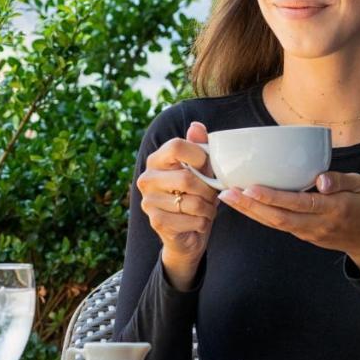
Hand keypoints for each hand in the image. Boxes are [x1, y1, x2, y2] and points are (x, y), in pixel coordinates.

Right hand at [138, 121, 219, 289]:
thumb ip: (199, 147)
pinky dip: (203, 222)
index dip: (201, 156)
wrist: (186, 234)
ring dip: (208, 208)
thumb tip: (196, 126)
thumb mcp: (201, 170)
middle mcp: (147, 179)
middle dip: (208, 189)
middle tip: (213, 194)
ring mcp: (148, 201)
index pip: (177, 146)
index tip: (210, 168)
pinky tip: (198, 222)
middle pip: (187, 178)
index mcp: (156, 160)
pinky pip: (192, 220)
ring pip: (192, 202)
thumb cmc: (195, 196)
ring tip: (206, 208)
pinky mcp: (156, 222)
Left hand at [219, 171, 359, 275]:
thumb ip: (341, 180)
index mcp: (334, 209)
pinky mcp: (303, 236)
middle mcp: (317, 224)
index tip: (251, 187)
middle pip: (278, 218)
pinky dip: (259, 216)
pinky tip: (244, 204)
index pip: (299, 203)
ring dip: (250, 212)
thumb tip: (320, 179)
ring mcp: (308, 233)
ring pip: (274, 224)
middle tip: (227, 192)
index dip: (274, 197)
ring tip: (228, 197)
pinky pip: (278, 226)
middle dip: (250, 206)